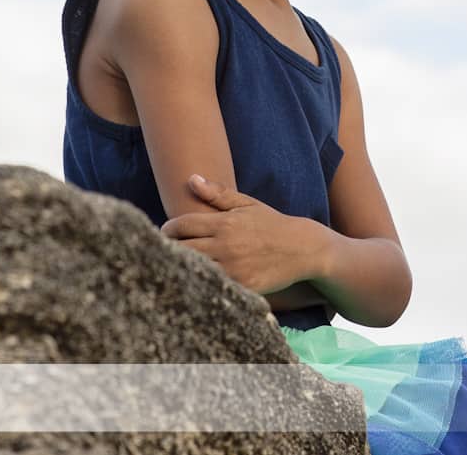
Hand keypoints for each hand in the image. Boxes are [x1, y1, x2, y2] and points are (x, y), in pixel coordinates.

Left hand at [160, 174, 331, 295]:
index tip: (164, 233)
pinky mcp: (244, 287)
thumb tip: (191, 179)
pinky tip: (198, 283)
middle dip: (169, 249)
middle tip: (163, 251)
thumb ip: (217, 193)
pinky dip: (203, 285)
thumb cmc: (271, 224)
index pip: (181, 225)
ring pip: (195, 270)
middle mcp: (225, 246)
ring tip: (175, 267)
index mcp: (223, 224)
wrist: (303, 248)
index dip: (167, 230)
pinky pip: (214, 288)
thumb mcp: (247, 204)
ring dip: (183, 268)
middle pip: (182, 249)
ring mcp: (234, 269)